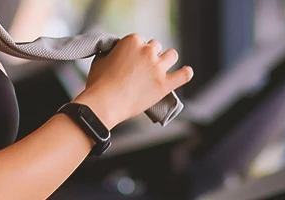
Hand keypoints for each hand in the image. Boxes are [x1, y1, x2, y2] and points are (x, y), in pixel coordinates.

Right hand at [73, 34, 192, 127]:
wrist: (104, 103)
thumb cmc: (99, 84)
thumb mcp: (101, 59)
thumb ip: (112, 52)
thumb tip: (115, 53)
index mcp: (132, 41)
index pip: (140, 40)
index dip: (136, 50)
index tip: (131, 59)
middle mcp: (148, 51)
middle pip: (156, 46)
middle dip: (150, 55)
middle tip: (142, 67)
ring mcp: (158, 68)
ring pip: (172, 55)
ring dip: (167, 59)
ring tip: (161, 68)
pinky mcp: (164, 85)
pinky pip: (183, 75)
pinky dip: (185, 73)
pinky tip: (186, 72)